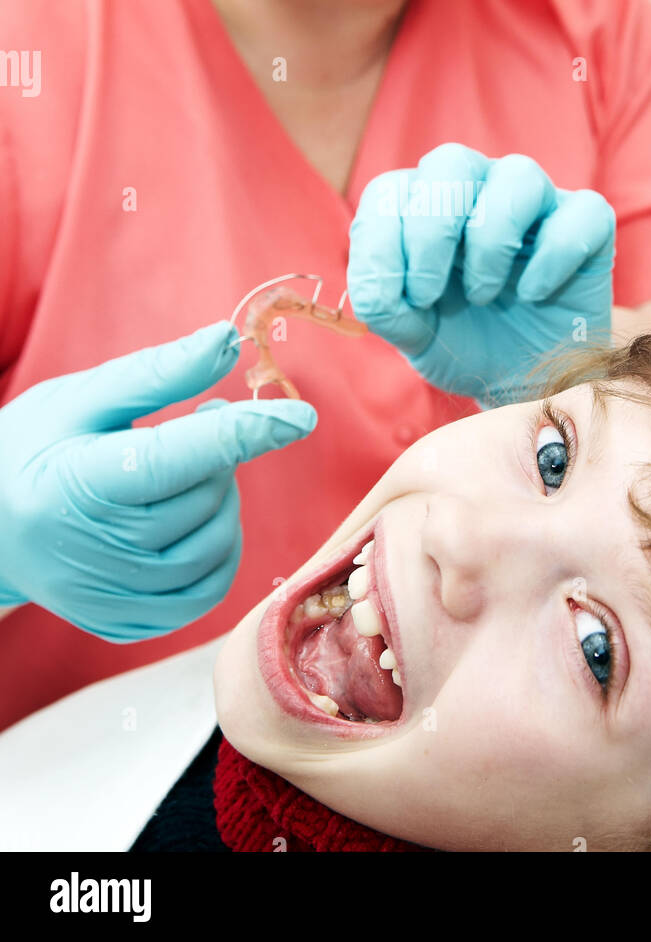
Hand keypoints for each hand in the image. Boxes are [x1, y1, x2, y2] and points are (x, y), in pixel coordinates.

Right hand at [0, 321, 316, 640]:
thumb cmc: (33, 448)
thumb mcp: (82, 398)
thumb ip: (157, 373)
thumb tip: (227, 341)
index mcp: (75, 484)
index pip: (176, 459)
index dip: (243, 434)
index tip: (302, 415)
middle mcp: (92, 551)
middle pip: (202, 499)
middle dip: (220, 456)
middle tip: (197, 426)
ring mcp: (109, 597)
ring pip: (215, 546)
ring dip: (221, 502)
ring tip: (188, 472)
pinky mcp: (124, 624)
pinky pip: (206, 592)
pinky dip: (218, 550)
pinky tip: (193, 517)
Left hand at [347, 143, 614, 403]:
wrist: (526, 380)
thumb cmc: (464, 340)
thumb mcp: (412, 333)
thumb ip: (384, 306)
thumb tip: (378, 290)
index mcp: (424, 203)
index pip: (389, 191)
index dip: (381, 244)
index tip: (392, 301)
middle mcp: (479, 187)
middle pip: (451, 163)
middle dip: (431, 231)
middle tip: (429, 294)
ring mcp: (536, 200)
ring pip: (518, 175)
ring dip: (490, 241)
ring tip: (482, 295)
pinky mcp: (587, 224)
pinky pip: (580, 213)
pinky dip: (553, 256)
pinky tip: (534, 294)